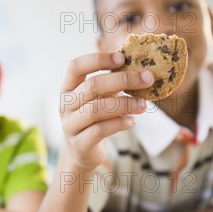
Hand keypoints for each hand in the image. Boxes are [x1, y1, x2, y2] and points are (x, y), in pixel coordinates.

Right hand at [60, 51, 153, 170]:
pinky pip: (100, 130)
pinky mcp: (79, 144)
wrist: (82, 153)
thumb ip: (110, 85)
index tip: (123, 58)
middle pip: (92, 86)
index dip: (98, 59)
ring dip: (125, 104)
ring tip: (144, 105)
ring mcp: (70, 125)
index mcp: (68, 88)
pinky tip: (132, 121)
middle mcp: (65, 105)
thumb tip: (140, 70)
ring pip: (96, 109)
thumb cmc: (94, 120)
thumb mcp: (98, 99)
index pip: (76, 66)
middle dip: (123, 80)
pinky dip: (119, 124)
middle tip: (147, 79)